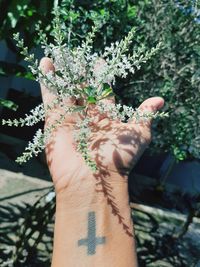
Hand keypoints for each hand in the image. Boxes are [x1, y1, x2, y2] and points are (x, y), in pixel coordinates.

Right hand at [39, 57, 163, 193]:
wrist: (92, 180)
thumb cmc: (118, 158)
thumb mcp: (138, 135)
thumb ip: (145, 116)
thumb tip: (160, 100)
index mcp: (106, 117)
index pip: (103, 92)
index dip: (101, 77)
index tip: (98, 62)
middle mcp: (88, 116)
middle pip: (83, 89)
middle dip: (81, 74)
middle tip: (79, 56)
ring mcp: (71, 117)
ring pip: (66, 89)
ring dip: (63, 73)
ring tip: (61, 55)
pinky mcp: (54, 119)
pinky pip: (50, 95)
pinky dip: (47, 80)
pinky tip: (46, 63)